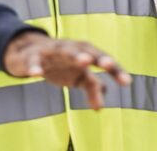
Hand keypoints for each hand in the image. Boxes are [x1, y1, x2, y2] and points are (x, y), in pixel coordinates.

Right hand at [3, 32, 130, 110]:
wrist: (31, 52)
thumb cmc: (62, 64)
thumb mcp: (78, 77)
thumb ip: (92, 88)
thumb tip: (100, 107)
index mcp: (85, 52)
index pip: (103, 60)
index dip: (115, 70)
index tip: (126, 83)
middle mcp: (71, 48)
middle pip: (87, 50)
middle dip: (98, 57)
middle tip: (108, 64)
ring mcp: (53, 50)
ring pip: (65, 50)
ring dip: (75, 55)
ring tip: (85, 61)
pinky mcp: (34, 55)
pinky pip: (34, 60)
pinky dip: (35, 66)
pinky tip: (36, 74)